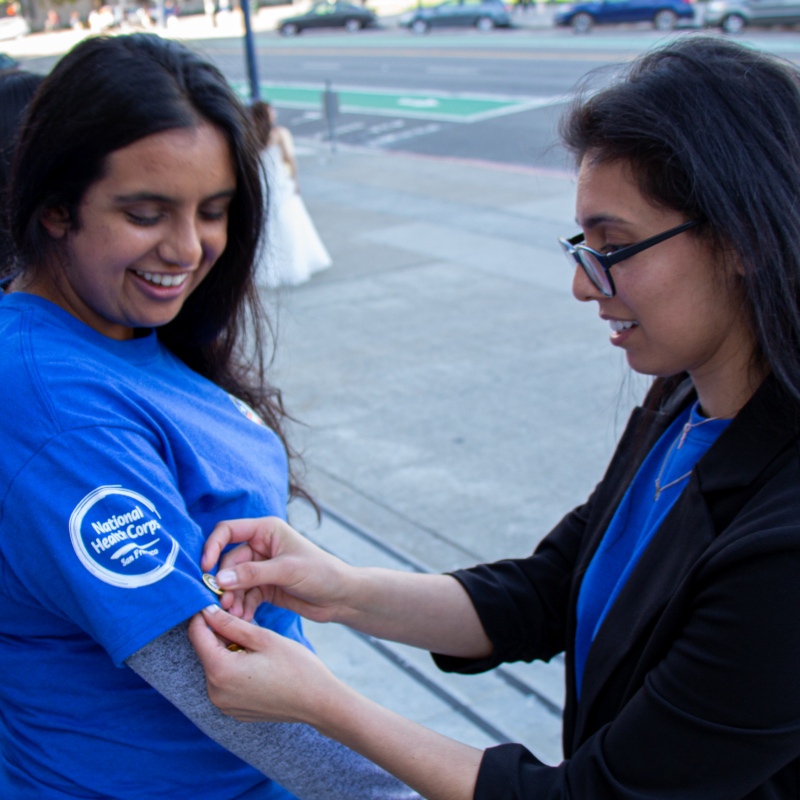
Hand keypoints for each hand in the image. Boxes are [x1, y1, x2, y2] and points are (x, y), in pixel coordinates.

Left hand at [188, 606, 341, 724]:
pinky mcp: (234, 710)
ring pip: (217, 665)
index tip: (214, 600)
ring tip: (254, 641)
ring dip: (228, 649)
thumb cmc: (295, 667)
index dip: (203, 614)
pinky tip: (257, 661)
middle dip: (219, 632)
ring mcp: (224, 704)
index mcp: (220, 671)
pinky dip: (235, 667)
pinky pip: (226, 682)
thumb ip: (231, 624)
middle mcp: (215, 692)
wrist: (318, 702)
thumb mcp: (263, 638)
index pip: (196, 635)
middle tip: (243, 618)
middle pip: (206, 651)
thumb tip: (207, 610)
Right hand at [201, 516, 354, 621]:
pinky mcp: (264, 587)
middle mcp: (260, 546)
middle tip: (225, 603)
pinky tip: (244, 618)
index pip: (228, 531)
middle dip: (224, 582)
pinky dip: (242, 606)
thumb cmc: (320, 573)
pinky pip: (244, 596)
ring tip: (236, 614)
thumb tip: (219, 579)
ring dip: (232, 598)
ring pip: (234, 582)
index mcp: (266, 530)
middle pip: (228, 561)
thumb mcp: (286, 570)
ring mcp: (261, 568)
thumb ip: (252, 574)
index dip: (212, 547)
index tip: (205, 569)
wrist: (340, 597)